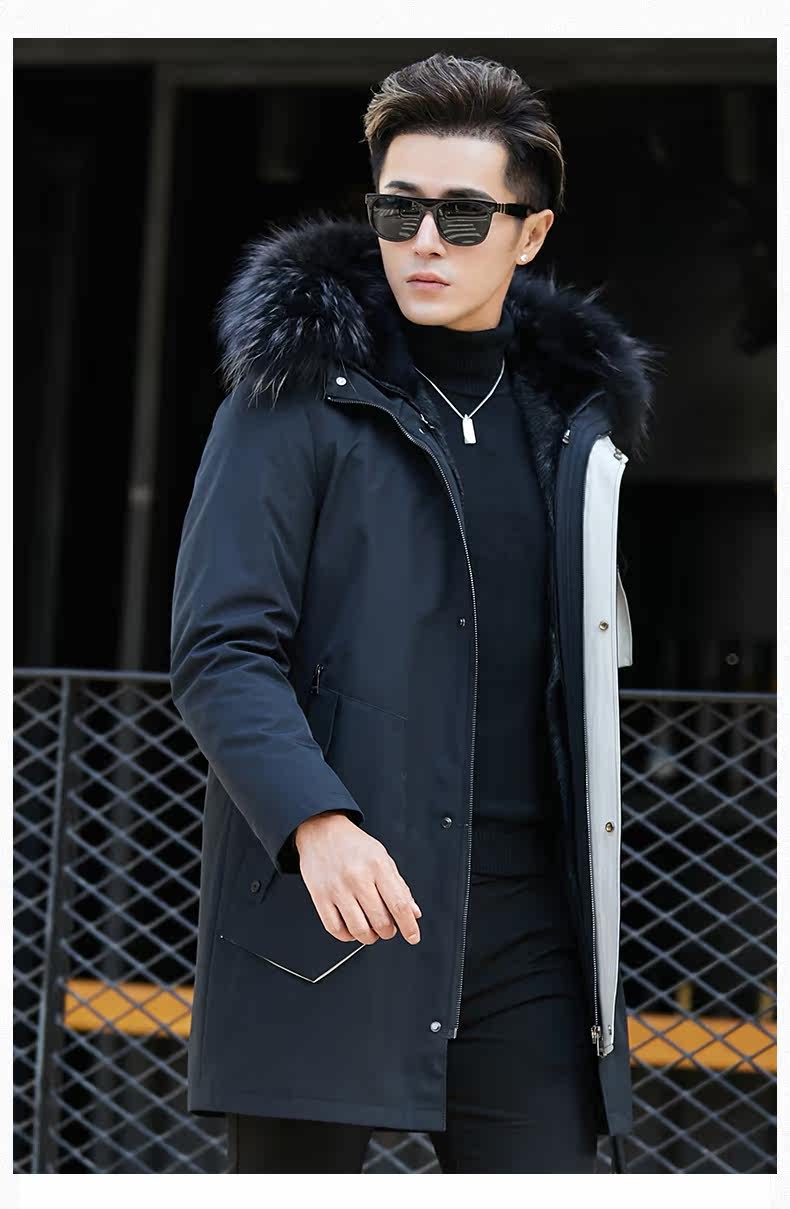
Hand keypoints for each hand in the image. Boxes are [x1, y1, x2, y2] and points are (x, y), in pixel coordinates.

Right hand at [294, 812, 421, 945]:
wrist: (321, 831)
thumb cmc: (354, 845)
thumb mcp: (383, 858)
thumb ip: (400, 887)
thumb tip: (414, 913)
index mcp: (377, 866)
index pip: (398, 904)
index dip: (408, 926)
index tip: (413, 936)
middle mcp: (357, 877)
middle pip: (380, 921)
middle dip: (388, 932)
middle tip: (387, 927)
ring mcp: (337, 888)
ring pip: (359, 930)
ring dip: (369, 937)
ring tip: (370, 930)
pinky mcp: (320, 896)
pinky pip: (335, 929)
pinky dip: (347, 936)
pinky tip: (351, 928)